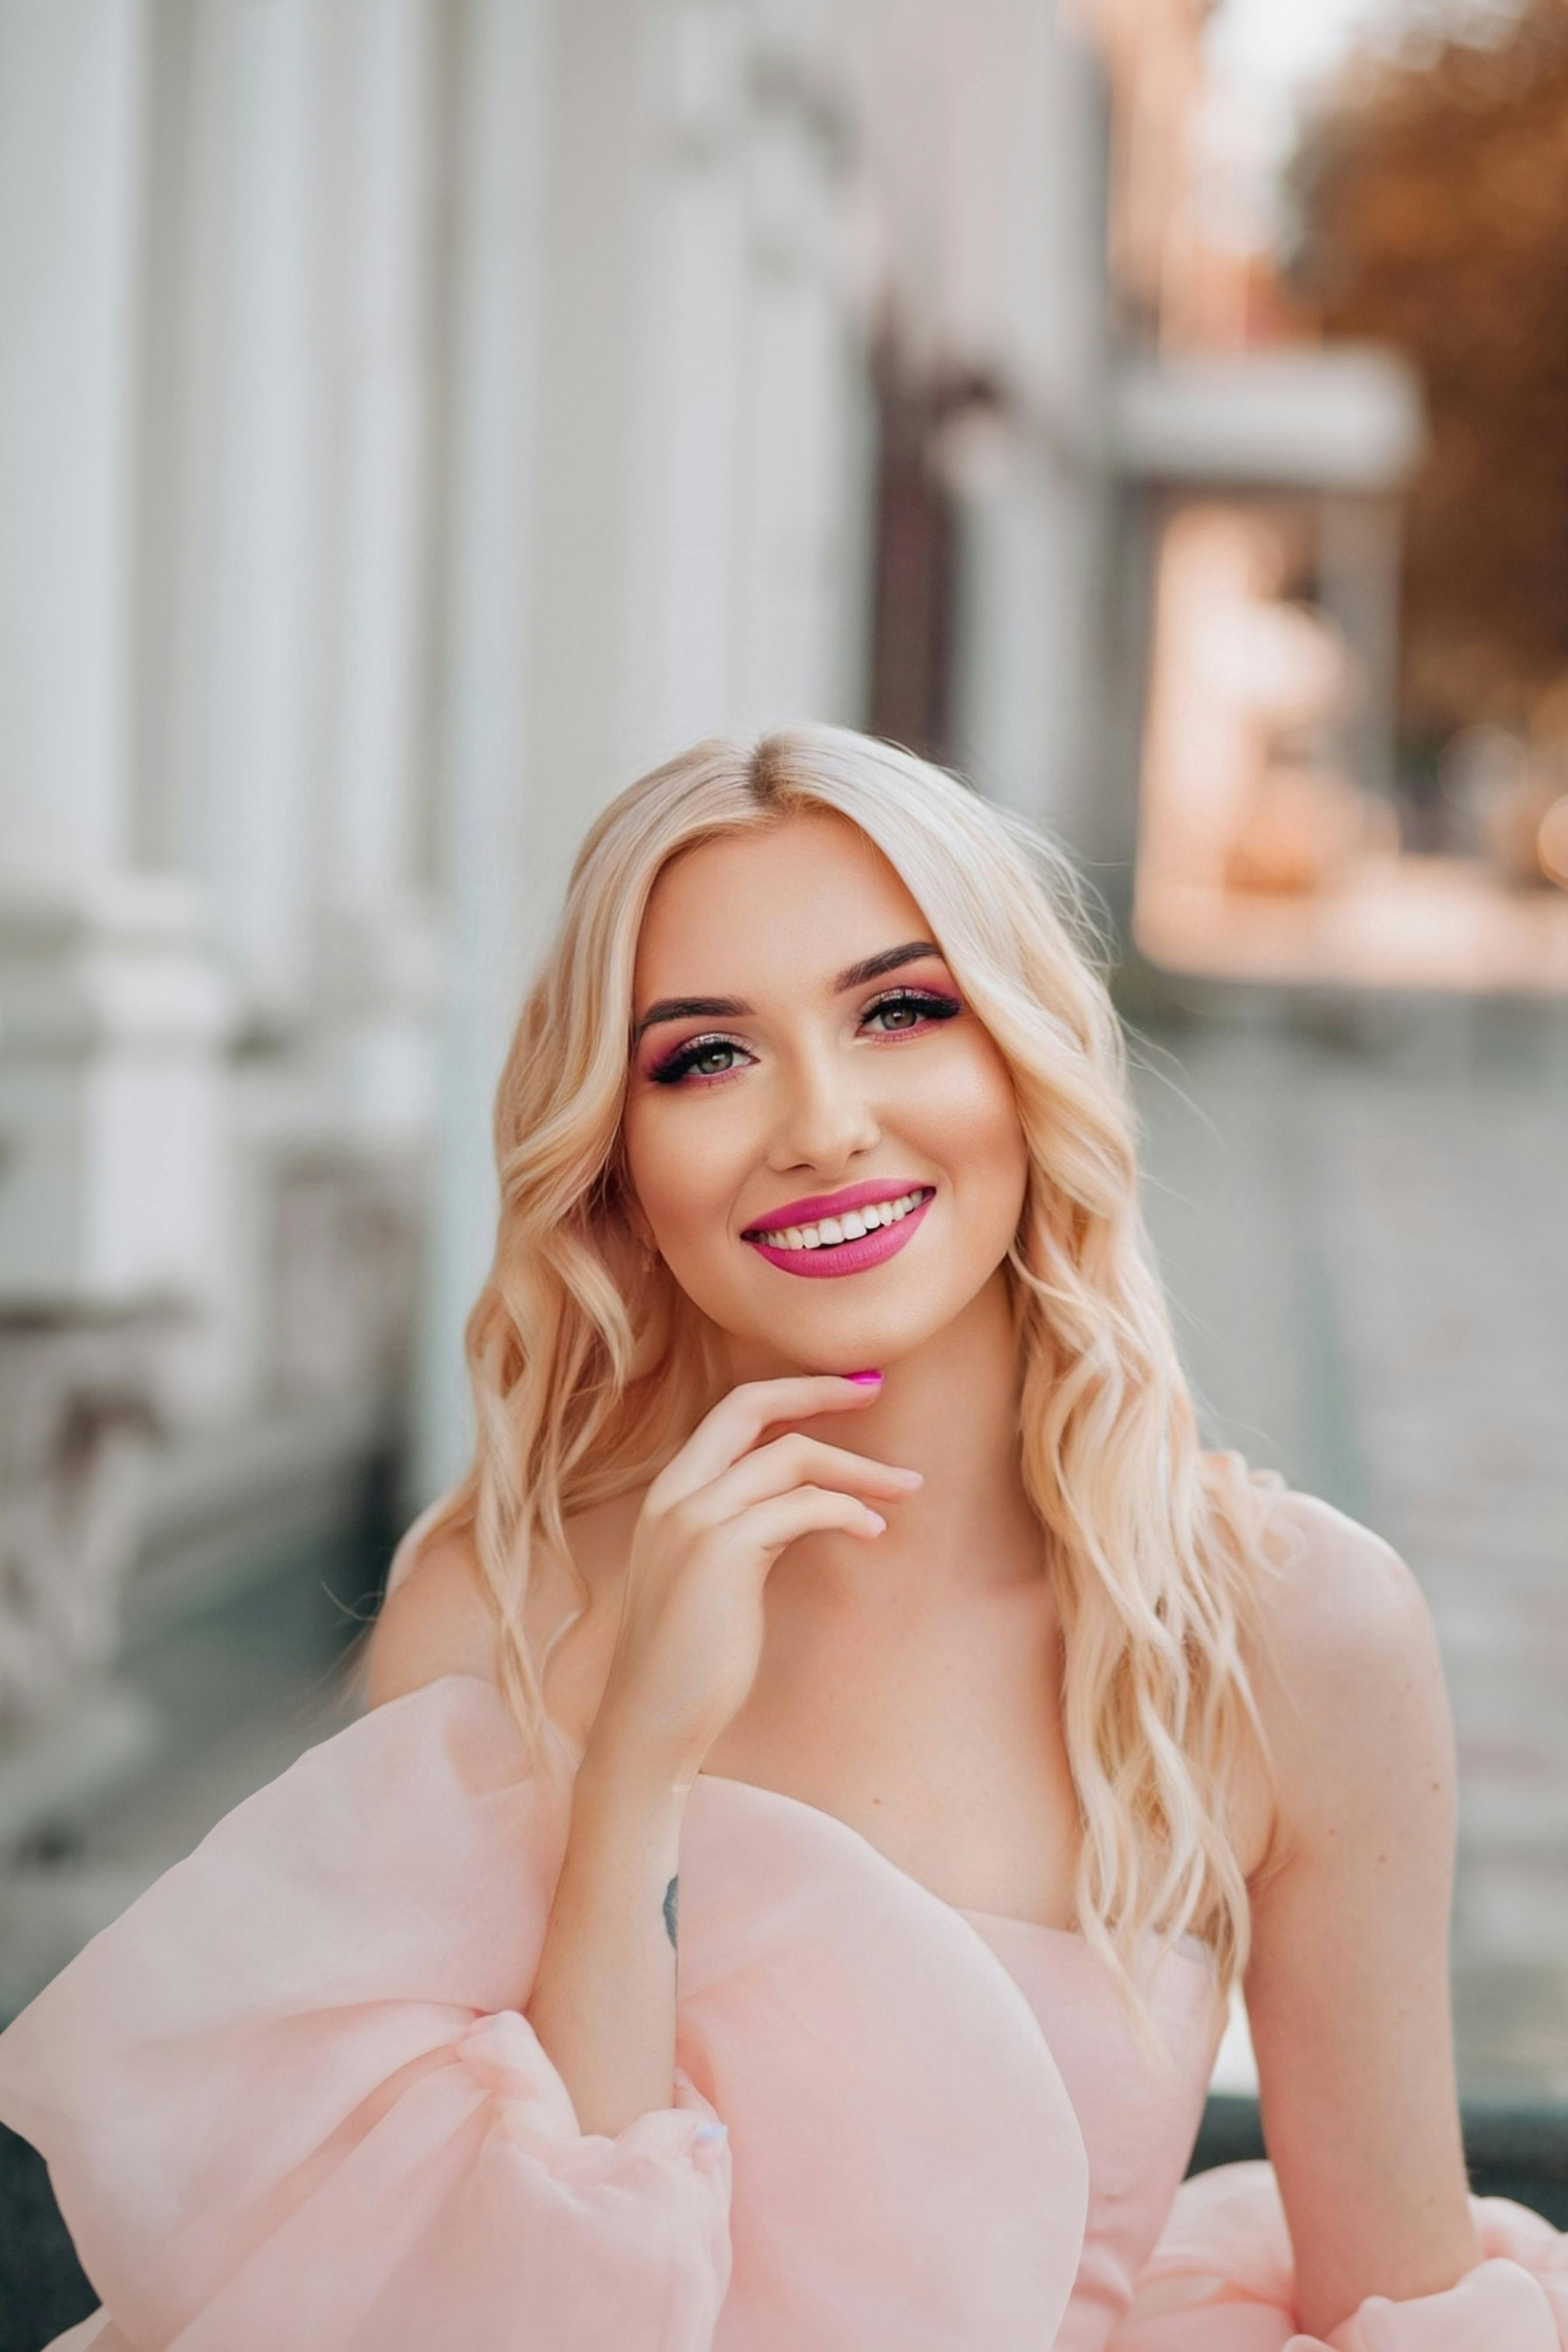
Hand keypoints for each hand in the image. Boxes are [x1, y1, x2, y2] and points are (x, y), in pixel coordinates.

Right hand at [587, 1376, 920, 1787]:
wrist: (653, 1720)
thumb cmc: (691, 1657)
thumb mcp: (711, 1574)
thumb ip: (744, 1527)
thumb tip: (804, 1501)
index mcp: (667, 1494)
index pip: (730, 1413)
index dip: (791, 1391)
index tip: (847, 1388)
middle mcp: (674, 1495)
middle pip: (750, 1408)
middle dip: (817, 1390)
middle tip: (877, 1388)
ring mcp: (694, 1520)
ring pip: (789, 1458)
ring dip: (859, 1469)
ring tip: (907, 1488)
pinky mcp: (723, 1553)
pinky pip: (803, 1508)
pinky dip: (848, 1511)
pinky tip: (874, 1533)